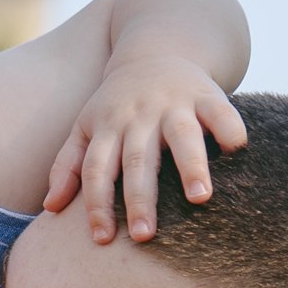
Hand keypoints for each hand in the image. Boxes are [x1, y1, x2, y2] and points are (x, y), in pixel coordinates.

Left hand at [42, 50, 248, 242]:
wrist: (155, 48)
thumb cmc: (117, 103)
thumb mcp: (86, 126)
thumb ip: (68, 165)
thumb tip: (51, 207)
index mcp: (108, 127)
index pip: (97, 170)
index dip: (97, 204)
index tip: (103, 239)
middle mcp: (140, 116)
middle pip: (137, 160)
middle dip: (139, 199)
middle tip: (144, 237)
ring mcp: (174, 103)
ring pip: (182, 136)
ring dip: (191, 166)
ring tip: (200, 198)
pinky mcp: (207, 93)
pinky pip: (220, 111)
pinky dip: (229, 129)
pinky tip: (236, 153)